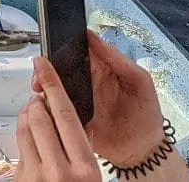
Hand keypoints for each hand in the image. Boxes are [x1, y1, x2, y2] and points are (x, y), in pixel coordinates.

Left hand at [16, 75, 100, 181]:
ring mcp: (37, 174)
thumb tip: (76, 119)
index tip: (43, 66)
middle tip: (40, 98)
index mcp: (84, 168)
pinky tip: (32, 138)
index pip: (65, 115)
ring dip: (26, 115)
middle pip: (40, 118)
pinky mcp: (20, 177)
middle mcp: (59, 171)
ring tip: (34, 114)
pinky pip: (19, 146)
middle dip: (37, 102)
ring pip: (24, 128)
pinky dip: (24, 135)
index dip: (53, 85)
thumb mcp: (93, 176)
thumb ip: (85, 148)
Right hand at [17, 33, 175, 181]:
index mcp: (99, 67)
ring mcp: (76, 100)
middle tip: (42, 75)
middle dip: (46, 69)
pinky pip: (53, 109)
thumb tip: (93, 37)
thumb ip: (117, 58)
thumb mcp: (139, 80)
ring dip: (45, 88)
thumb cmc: (146, 115)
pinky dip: (48, 108)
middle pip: (57, 69)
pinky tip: (47, 108)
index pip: (74, 50)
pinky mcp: (71, 118)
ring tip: (42, 90)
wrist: (142, 152)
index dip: (61, 48)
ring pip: (52, 88)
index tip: (53, 49)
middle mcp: (84, 81)